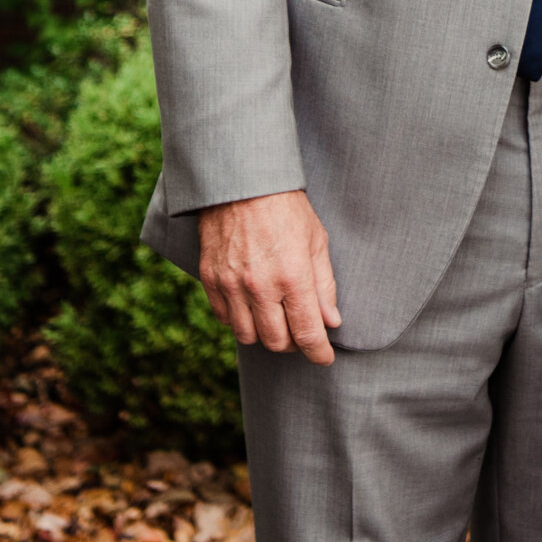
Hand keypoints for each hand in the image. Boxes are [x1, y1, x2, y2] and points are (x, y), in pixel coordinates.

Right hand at [197, 189, 341, 364]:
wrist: (242, 183)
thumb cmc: (286, 208)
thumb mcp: (316, 241)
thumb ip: (324, 285)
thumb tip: (331, 322)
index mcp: (292, 276)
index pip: (306, 333)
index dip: (318, 352)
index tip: (324, 359)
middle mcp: (260, 286)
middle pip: (276, 341)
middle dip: (294, 344)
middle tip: (302, 333)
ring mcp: (231, 285)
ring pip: (248, 336)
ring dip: (265, 335)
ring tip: (277, 320)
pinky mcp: (211, 280)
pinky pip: (225, 319)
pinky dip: (240, 321)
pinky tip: (252, 307)